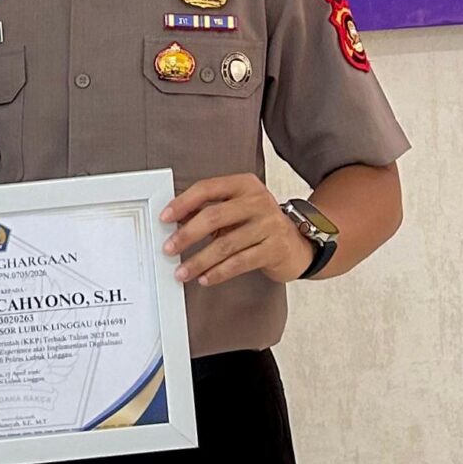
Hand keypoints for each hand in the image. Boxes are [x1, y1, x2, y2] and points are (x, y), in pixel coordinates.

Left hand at [161, 175, 313, 288]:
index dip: (183, 203)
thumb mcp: (236, 210)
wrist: (298, 245)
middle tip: (169, 248)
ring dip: (199, 260)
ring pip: (225, 244)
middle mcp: (258, 201)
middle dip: (187, 235)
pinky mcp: (275, 248)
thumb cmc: (259, 225)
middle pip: (214, 216)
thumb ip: (209, 210)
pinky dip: (219, 272)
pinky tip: (205, 278)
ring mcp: (269, 224)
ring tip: (183, 272)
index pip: (207, 188)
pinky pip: (240, 262)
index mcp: (244, 185)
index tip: (165, 218)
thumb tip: (174, 220)